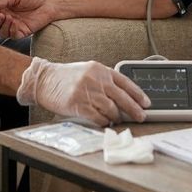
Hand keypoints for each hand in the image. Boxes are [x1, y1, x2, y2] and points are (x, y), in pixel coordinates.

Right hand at [0, 0, 60, 38]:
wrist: (49, 3)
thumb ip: (4, 0)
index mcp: (4, 10)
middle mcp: (8, 20)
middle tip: (0, 15)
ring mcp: (15, 27)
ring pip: (2, 33)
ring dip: (2, 26)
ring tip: (9, 17)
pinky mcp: (23, 32)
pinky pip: (13, 36)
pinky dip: (11, 31)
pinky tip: (14, 23)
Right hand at [17, 58, 150, 125]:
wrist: (45, 79)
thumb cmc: (67, 77)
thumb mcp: (88, 71)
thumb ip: (104, 80)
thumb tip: (123, 97)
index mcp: (100, 69)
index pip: (125, 82)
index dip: (138, 94)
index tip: (146, 103)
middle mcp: (95, 79)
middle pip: (122, 97)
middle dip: (134, 109)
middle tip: (141, 117)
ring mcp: (87, 92)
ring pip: (111, 109)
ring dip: (116, 117)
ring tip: (116, 119)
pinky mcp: (78, 105)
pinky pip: (98, 118)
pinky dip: (104, 122)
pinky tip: (104, 122)